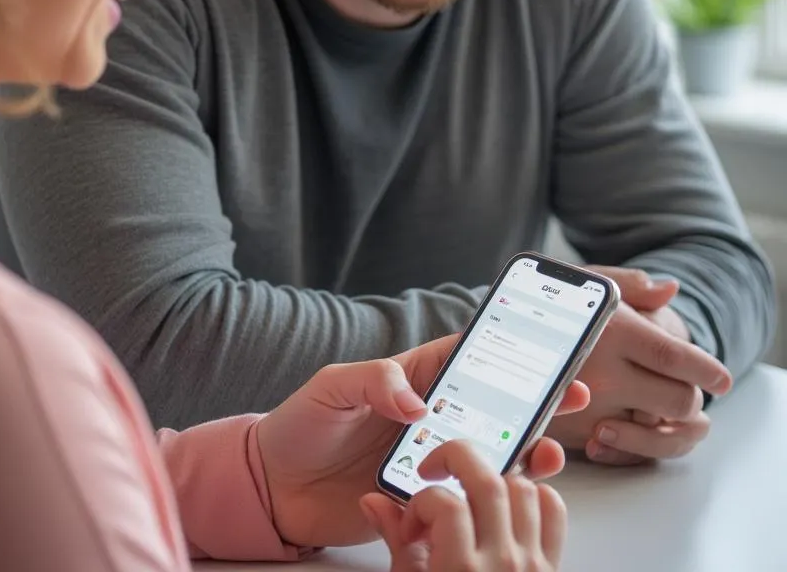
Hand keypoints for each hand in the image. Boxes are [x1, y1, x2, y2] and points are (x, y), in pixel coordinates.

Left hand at [256, 335, 589, 548]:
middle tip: (572, 392)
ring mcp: (427, 461)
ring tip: (551, 447)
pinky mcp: (421, 500)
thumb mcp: (332, 387)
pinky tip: (507, 488)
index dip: (506, 351)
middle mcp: (427, 420)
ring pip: (489, 452)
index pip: (466, 359)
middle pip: (492, 405)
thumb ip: (374, 382)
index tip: (545, 347)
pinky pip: (464, 497)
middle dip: (535, 398)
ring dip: (524, 448)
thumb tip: (418, 405)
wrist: (273, 487)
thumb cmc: (301, 426)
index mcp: (410, 381)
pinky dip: (490, 493)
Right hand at [359, 440, 565, 570]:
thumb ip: (396, 543)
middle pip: (487, 479)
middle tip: (434, 470)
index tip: (411, 524)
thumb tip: (372, 502)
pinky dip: (535, 497)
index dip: (419, 503)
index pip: (444, 504)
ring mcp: (532, 565)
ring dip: (493, 480)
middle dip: (454, 458)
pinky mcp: (552, 568)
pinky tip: (507, 507)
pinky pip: (554, 512)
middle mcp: (503, 563)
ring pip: (523, 488)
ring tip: (470, 496)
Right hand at [547, 266, 731, 464]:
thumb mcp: (578, 282)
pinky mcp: (576, 433)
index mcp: (611, 331)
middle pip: (679, 399)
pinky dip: (636, 437)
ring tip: (652, 401)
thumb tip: (668, 290)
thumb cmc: (538, 307)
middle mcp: (604, 372)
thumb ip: (625, 284)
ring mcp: (590, 407)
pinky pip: (629, 448)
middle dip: (688, 393)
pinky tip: (624, 415)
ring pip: (660, 430)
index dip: (706, 368)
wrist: (484, 346)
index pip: (674, 356)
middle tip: (678, 383)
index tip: (720, 375)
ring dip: (666, 419)